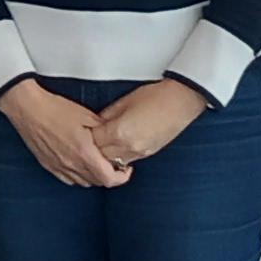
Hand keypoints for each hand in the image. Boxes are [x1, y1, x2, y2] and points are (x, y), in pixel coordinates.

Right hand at [0, 80, 130, 188]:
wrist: (28, 108)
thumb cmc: (55, 109)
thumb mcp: (87, 115)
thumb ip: (104, 130)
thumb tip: (115, 136)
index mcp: (84, 153)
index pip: (108, 178)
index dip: (122, 178)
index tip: (126, 169)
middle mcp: (71, 164)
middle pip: (97, 182)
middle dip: (109, 175)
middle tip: (114, 164)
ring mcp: (58, 167)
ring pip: (82, 182)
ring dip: (93, 176)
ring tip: (97, 163)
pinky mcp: (48, 165)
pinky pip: (67, 179)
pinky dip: (77, 176)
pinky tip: (79, 164)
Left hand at [89, 77, 204, 170]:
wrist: (182, 101)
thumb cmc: (155, 96)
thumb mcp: (124, 102)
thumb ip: (106, 116)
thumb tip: (94, 124)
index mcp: (119, 132)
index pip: (92, 142)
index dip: (84, 137)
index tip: (78, 133)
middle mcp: (128, 147)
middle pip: (99, 157)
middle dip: (91, 150)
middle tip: (83, 143)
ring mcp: (139, 153)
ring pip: (112, 164)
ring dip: (103, 157)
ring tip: (98, 148)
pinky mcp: (147, 154)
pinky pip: (126, 162)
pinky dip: (117, 158)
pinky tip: (114, 150)